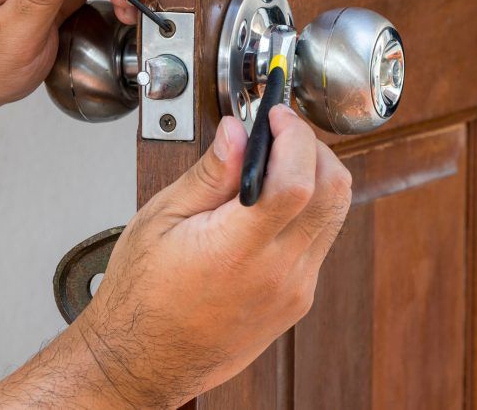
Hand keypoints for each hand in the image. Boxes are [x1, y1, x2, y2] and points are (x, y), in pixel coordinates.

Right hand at [76, 106, 352, 407]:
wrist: (144, 362)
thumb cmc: (141, 297)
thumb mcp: (160, 220)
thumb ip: (208, 174)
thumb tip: (238, 132)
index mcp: (236, 251)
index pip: (297, 182)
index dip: (295, 137)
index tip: (276, 114)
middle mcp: (277, 274)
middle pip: (333, 192)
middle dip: (313, 147)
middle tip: (280, 130)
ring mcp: (294, 291)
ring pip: (335, 215)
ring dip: (317, 176)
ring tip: (275, 162)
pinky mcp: (297, 301)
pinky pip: (321, 241)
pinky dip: (309, 209)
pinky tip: (272, 202)